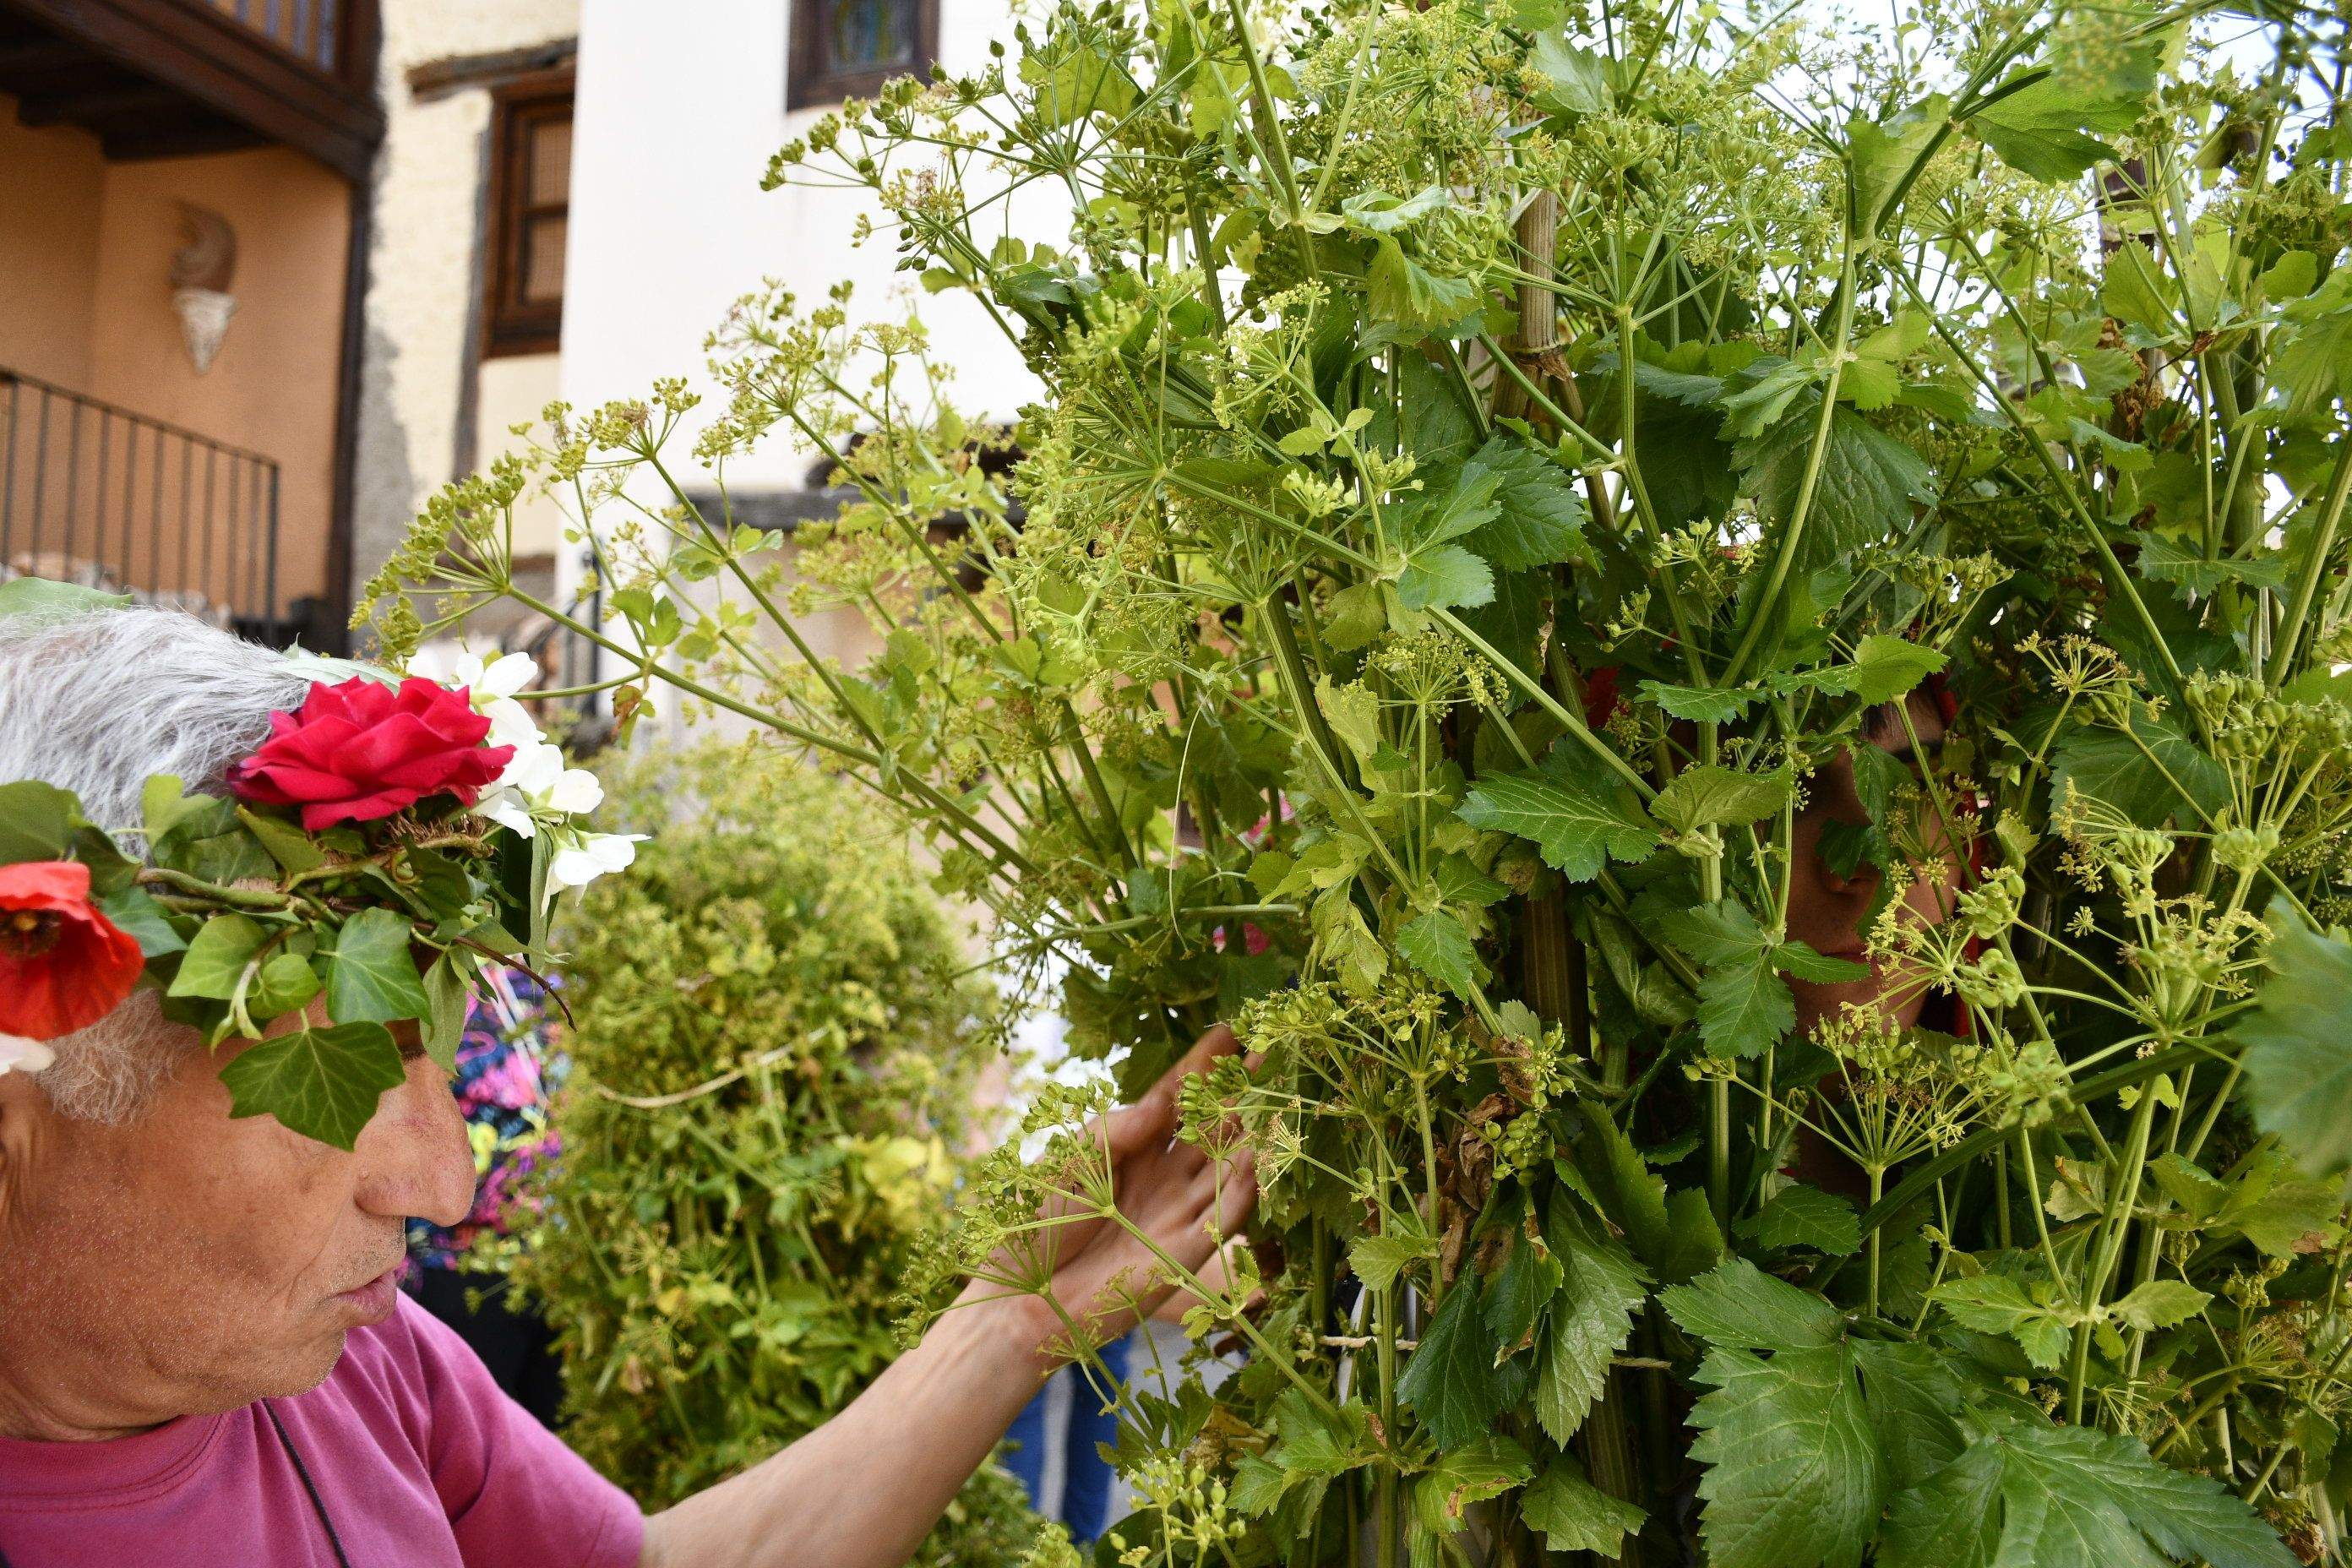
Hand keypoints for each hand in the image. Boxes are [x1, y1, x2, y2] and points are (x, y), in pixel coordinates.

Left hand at [966, 1025, 1257, 1370]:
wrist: (1022, 1299)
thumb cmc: (1033, 1227)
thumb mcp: (1065, 1163)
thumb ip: (1112, 1130)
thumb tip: (1160, 1103)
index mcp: (1130, 1147)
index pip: (1175, 1097)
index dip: (1201, 1065)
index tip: (1229, 1028)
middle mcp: (1162, 1175)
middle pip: (1211, 1125)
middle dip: (1242, 1090)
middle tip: (1273, 1050)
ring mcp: (1177, 1211)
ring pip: (1226, 1164)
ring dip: (1254, 1132)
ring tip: (1280, 1094)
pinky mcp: (1185, 1252)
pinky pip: (1224, 1213)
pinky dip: (1246, 1185)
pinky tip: (1261, 1154)